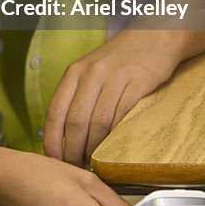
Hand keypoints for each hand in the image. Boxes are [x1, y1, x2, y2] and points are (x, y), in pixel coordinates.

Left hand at [44, 29, 181, 166]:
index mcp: (74, 72)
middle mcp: (91, 73)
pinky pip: (122, 117)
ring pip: (98, 123)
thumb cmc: (119, 60)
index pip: (55, 111)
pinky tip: (114, 149)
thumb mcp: (90, 70)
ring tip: (94, 164)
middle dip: (73, 151)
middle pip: (75, 121)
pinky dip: (115, 138)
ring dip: (95, 149)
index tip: (53, 160)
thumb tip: (62, 135)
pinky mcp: (138, 83)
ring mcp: (115, 77)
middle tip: (76, 168)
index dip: (52, 140)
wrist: (152, 37)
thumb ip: (76, 95)